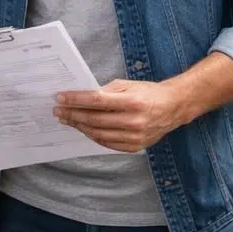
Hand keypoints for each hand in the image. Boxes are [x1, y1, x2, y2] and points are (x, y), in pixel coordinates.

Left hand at [54, 80, 185, 152]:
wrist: (173, 107)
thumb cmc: (149, 93)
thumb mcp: (128, 85)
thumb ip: (105, 91)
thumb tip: (81, 97)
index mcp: (132, 102)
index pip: (96, 101)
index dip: (75, 100)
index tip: (60, 98)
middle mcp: (134, 121)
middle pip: (94, 120)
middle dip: (72, 115)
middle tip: (59, 111)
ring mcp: (135, 137)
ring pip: (98, 134)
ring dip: (79, 127)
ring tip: (68, 120)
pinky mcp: (135, 146)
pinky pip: (107, 143)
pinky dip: (93, 136)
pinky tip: (84, 129)